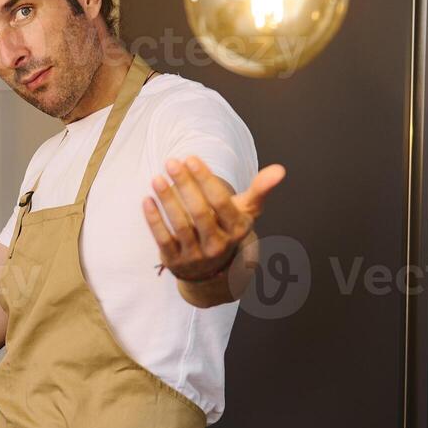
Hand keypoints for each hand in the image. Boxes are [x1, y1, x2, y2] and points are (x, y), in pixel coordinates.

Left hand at [143, 157, 285, 282]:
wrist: (211, 269)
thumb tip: (280, 169)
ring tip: (157, 178)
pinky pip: (163, 240)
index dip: (206, 180)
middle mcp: (218, 245)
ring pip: (181, 226)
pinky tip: (147, 200)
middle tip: (171, 162)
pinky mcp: (176, 262)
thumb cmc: (227, 228)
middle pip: (200, 212)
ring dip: (168, 201)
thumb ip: (261, 190)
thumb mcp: (246, 212)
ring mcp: (196, 255)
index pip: (222, 202)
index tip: (191, 159)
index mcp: (237, 229)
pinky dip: (154, 220)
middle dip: (185, 185)